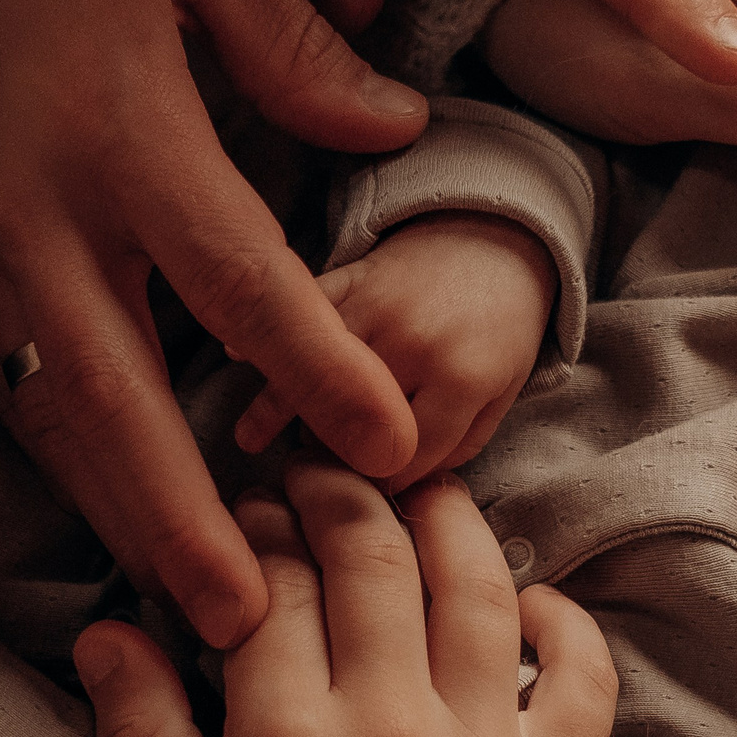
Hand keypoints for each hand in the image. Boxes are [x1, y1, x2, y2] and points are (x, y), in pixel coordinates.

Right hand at [0, 0, 430, 649]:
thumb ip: (290, 37)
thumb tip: (391, 121)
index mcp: (124, 134)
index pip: (240, 281)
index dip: (316, 369)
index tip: (384, 443)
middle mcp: (41, 216)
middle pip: (120, 401)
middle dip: (180, 521)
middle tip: (241, 623)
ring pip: (45, 414)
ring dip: (110, 520)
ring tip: (174, 612)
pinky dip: (52, 462)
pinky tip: (98, 515)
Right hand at [78, 461, 615, 736]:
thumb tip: (109, 627)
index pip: (272, 578)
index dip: (252, 532)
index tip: (244, 522)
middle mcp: (389, 727)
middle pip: (374, 554)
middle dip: (339, 494)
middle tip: (323, 480)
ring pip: (477, 586)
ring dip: (448, 520)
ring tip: (421, 494)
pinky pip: (582, 676)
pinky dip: (563, 621)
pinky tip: (528, 600)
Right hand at [236, 214, 560, 491]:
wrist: (493, 242)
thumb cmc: (498, 330)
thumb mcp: (500, 395)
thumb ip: (455, 447)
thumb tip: (393, 487)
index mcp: (461, 377)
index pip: (403, 459)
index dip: (382, 486)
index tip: (365, 493)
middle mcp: (412, 344)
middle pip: (349, 423)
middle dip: (331, 454)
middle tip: (313, 471)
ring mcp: (373, 307)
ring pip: (312, 370)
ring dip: (278, 407)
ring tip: (249, 440)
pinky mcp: (346, 277)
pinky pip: (295, 311)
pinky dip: (264, 329)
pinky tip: (237, 354)